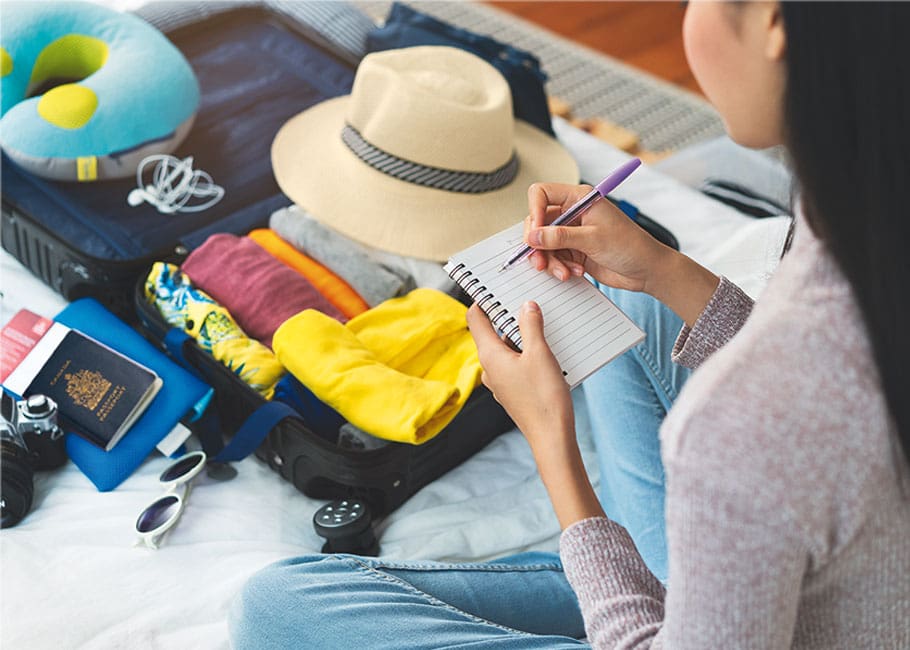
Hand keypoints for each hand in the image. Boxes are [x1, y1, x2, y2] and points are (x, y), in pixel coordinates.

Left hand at [467, 301, 604, 528]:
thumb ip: (531, 326)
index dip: (483, 301)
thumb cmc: (544, 397)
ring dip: (521, 335)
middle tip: (526, 300)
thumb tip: (526, 306)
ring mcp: (500, 382)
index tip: (494, 287)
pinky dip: (527, 353)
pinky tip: (547, 351)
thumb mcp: (540, 354)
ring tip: (542, 323)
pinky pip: (515, 364)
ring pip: (506, 349)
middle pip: (492, 333)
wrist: (552, 438)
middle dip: (508, 316)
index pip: (475, 319)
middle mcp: (490, 369)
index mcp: (490, 356)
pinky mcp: (513, 391)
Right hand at [523, 182, 674, 292]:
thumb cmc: (631, 246)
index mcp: (579, 199)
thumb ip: (560, 237)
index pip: (542, 194)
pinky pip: (554, 257)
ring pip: (543, 244)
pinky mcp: (573, 250)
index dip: (534, 212)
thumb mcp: (593, 239)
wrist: (647, 270)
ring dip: (550, 260)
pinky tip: (573, 272)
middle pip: (538, 222)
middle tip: (540, 261)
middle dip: (538, 244)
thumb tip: (533, 236)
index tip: (535, 234)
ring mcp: (572, 233)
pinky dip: (559, 267)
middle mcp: (573, 213)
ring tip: (563, 271)